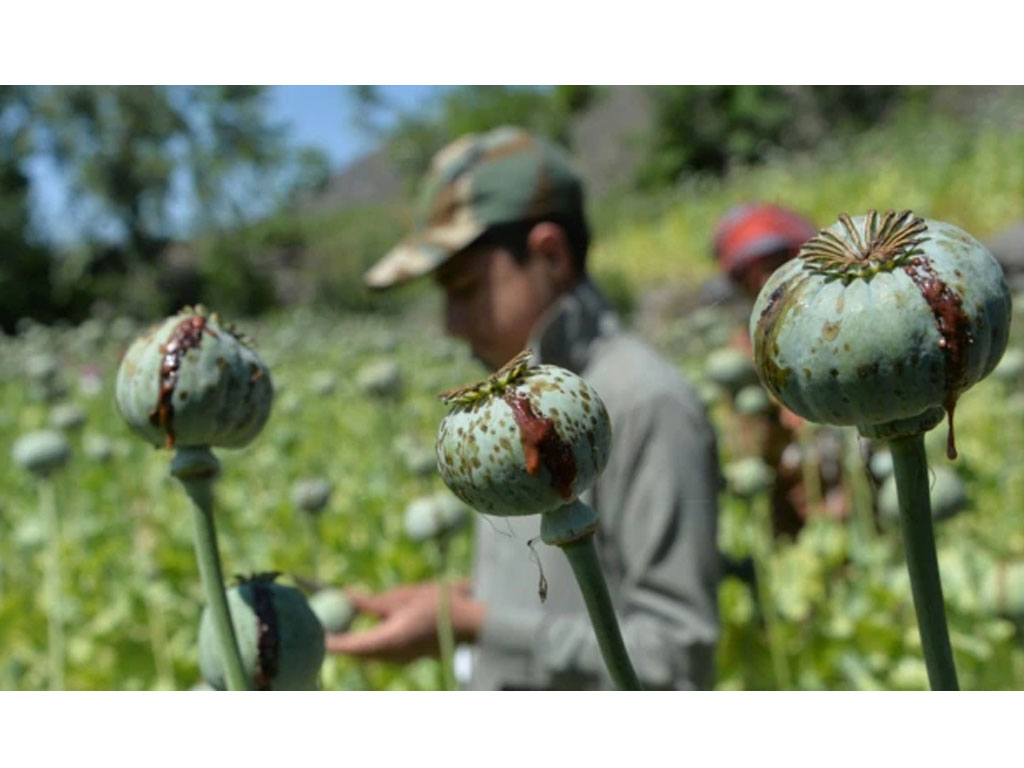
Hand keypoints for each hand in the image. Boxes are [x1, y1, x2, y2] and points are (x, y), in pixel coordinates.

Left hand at [324, 580, 484, 662]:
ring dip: (352, 641)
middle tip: (322, 622)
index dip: (329, 642)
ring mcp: (399, 659)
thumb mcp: (404, 596)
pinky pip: (378, 651)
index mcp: (389, 640)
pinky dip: (366, 641)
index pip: (349, 646)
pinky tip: (362, 627)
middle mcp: (392, 656)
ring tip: (338, 623)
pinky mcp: (405, 657)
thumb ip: (373, 603)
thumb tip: (346, 598)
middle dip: (338, 640)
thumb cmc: (440, 604)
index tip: (312, 633)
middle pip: (355, 652)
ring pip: (366, 653)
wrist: (470, 622)